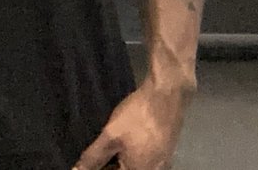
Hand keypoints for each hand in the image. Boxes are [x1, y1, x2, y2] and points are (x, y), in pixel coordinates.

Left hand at [73, 79, 190, 169]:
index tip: (91, 158)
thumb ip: (94, 157)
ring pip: (134, 164)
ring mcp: (162, 162)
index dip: (98, 167)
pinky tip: (125, 140)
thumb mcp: (111, 135)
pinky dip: (131, 153)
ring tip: (109, 144)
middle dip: (109, 163)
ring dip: (119, 159)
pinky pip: (144, 158)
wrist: (166, 94)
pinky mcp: (165, 150)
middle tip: (97, 151)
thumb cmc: (138, 116)